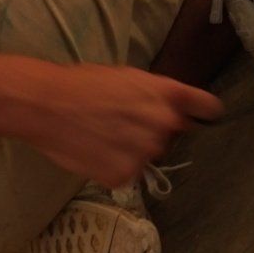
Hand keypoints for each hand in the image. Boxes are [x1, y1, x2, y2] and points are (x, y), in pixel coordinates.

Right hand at [18, 64, 221, 185]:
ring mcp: (146, 152)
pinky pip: (127, 174)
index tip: (206, 118)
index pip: (207, 107)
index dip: (206, 113)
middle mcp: (164, 123)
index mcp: (167, 94)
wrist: (46, 105)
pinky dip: (113, 168)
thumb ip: (155, 96)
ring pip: (147, 156)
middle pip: (171, 135)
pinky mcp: (125, 175)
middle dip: (153, 131)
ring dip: (132, 151)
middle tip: (121, 124)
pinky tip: (95, 152)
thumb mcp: (128, 78)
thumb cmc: (83, 84)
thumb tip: (170, 112)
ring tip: (102, 137)